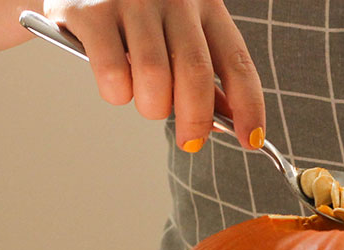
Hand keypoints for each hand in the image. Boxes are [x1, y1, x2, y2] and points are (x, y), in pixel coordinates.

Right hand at [42, 0, 264, 152]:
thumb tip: (223, 122)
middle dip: (196, 119)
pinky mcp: (92, 11)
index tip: (251, 140)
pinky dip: (117, 94)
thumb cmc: (138, 10)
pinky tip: (116, 86)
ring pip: (154, 76)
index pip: (238, 62)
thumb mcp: (181, 32)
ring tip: (146, 102)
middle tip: (190, 141)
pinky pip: (112, 72)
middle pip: (196, 73)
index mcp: (206, 4)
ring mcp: (133, 1)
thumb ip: (203, 73)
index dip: (249, 107)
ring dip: (152, 106)